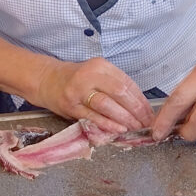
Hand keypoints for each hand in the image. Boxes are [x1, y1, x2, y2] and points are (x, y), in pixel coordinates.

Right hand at [36, 57, 153, 132]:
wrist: (46, 80)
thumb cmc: (77, 79)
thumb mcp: (97, 74)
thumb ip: (115, 85)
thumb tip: (139, 104)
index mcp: (101, 66)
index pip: (127, 83)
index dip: (140, 99)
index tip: (150, 112)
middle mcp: (90, 75)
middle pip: (119, 92)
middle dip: (136, 110)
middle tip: (146, 122)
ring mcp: (79, 91)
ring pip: (107, 105)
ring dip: (124, 118)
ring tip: (136, 127)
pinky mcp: (70, 106)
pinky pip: (92, 116)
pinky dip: (107, 124)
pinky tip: (119, 129)